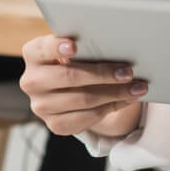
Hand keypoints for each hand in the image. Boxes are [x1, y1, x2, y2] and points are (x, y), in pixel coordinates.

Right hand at [20, 34, 146, 136]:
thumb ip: (85, 48)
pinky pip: (87, 118)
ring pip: (83, 100)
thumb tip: (115, 48)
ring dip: (114, 93)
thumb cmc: (75, 60)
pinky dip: (110, 107)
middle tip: (128, 72)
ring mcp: (41, 106)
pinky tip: (126, 99)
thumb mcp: (75, 49)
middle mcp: (31, 81)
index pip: (42, 48)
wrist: (67, 88)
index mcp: (33, 54)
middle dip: (102, 74)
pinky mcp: (54, 124)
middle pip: (69, 77)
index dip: (56, 47)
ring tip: (137, 88)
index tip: (74, 46)